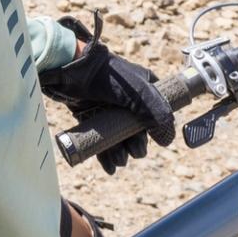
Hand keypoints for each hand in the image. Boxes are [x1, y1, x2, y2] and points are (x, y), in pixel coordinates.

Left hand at [38, 13, 175, 174]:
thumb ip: (156, 113)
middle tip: (133, 151)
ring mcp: (110, 109)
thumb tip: (167, 140)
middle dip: (136, 145)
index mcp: (145, 88)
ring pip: (120, 138)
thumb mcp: (137, 92)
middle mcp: (129, 100)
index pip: (159, 113)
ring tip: (118, 160)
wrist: (70, 69)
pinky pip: (102, 139)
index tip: (153, 138)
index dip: (156, 129)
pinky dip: (106, 155)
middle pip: (138, 131)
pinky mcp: (92, 116)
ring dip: (121, 153)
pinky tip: (109, 167)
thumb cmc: (106, 75)